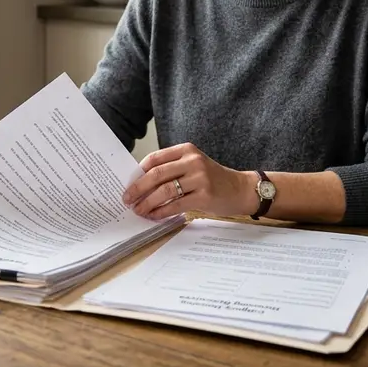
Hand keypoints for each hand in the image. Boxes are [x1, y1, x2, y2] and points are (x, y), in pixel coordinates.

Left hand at [121, 142, 257, 220]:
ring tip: (138, 210)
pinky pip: (176, 205)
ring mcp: (200, 178)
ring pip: (164, 190)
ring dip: (147, 202)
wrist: (240, 189)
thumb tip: (141, 182)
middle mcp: (193, 161)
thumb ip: (172, 169)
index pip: (155, 158)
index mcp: (187, 150)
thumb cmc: (213, 179)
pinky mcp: (204, 196)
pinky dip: (161, 212)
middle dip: (138, 188)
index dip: (138, 172)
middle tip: (127, 199)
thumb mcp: (194, 165)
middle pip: (157, 174)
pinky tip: (153, 216)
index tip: (127, 184)